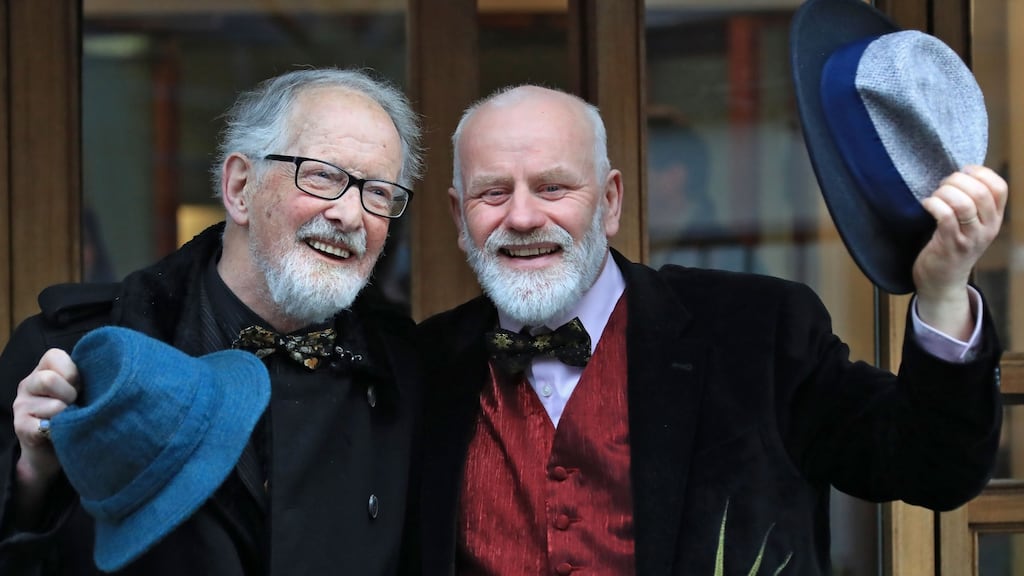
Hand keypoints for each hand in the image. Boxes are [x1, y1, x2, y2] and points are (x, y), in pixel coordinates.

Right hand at [12, 349, 79, 491]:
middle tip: (76, 405)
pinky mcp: (21, 427)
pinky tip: (62, 432)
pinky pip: (45, 426)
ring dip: (68, 414)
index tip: (81, 387)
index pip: (55, 356)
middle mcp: (28, 384)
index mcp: (44, 369)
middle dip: (70, 394)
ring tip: (71, 419)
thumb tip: (114, 373)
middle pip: (48, 380)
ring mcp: (21, 406)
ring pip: (54, 405)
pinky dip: (61, 430)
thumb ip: (88, 377)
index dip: (75, 373)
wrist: (55, 450)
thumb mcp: (83, 390)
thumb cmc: (76, 412)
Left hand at [913, 165, 1006, 336]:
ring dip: (944, 192)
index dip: (981, 173)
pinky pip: (945, 216)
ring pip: (964, 203)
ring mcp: (970, 237)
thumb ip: (973, 203)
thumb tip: (962, 173)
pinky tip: (926, 205)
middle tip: (943, 185)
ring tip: (934, 196)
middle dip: (957, 180)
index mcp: (994, 219)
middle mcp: (987, 228)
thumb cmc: (952, 246)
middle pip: (981, 192)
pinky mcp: (950, 244)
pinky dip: (933, 204)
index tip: (962, 172)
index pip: (1000, 187)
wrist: (942, 281)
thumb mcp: (972, 225)